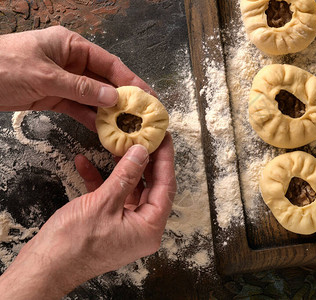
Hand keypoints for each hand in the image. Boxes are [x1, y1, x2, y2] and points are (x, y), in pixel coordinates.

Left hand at [0, 26, 153, 130]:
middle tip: (142, 115)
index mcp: (72, 46)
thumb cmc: (4, 67)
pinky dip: (90, 118)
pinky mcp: (54, 97)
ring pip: (93, 97)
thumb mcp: (46, 77)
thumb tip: (114, 98)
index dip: (131, 79)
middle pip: (104, 81)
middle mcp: (72, 62)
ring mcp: (64, 81)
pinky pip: (78, 108)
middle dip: (123, 98)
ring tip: (128, 126)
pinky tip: (105, 130)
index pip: (109, 63)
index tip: (148, 95)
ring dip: (109, 112)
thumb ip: (82, 88)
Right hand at [0, 134, 175, 298]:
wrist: (44, 268)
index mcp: (149, 228)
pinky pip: (111, 198)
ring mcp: (125, 227)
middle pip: (151, 187)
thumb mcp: (103, 203)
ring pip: (130, 190)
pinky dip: (100, 181)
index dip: (165, 160)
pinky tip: (85, 164)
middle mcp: (142, 229)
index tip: (163, 138)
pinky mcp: (108, 225)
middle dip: (145, 162)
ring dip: (122, 169)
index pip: (166, 187)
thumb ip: (126, 175)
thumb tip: (141, 152)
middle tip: (144, 138)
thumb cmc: (73, 244)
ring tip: (119, 146)